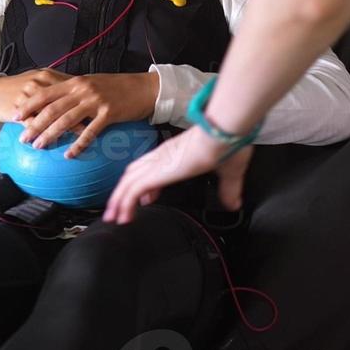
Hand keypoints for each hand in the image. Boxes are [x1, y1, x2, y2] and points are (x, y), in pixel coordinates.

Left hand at [0, 69, 159, 157]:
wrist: (145, 88)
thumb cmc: (120, 88)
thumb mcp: (93, 84)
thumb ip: (75, 91)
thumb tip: (57, 102)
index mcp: (76, 82)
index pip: (46, 93)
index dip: (29, 105)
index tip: (15, 116)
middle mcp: (83, 90)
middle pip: (52, 109)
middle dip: (34, 124)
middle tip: (23, 138)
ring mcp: (95, 101)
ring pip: (66, 120)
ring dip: (50, 135)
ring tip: (39, 146)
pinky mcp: (109, 113)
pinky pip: (90, 132)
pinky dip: (78, 145)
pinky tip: (69, 155)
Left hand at [102, 126, 252, 224]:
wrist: (224, 132)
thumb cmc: (227, 144)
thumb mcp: (228, 171)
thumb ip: (228, 189)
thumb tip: (234, 203)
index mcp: (176, 152)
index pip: (151, 166)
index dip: (145, 183)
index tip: (147, 198)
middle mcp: (162, 155)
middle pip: (134, 172)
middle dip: (125, 191)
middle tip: (122, 209)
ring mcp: (157, 163)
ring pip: (128, 181)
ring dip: (118, 200)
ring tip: (115, 217)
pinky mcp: (156, 171)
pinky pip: (132, 190)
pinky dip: (124, 203)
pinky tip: (123, 217)